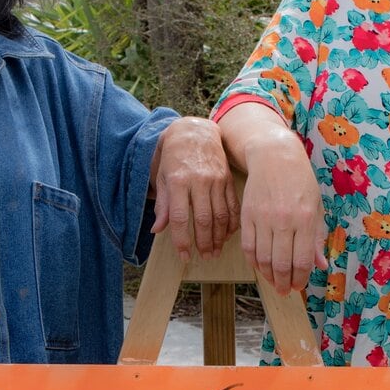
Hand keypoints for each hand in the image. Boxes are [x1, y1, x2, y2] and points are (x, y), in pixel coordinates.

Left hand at [150, 116, 237, 259]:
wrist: (194, 132)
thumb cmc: (173, 156)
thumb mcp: (162, 177)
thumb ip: (163, 205)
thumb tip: (157, 230)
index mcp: (178, 182)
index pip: (179, 218)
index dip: (182, 240)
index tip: (184, 255)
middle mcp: (198, 182)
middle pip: (203, 219)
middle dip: (204, 242)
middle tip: (206, 257)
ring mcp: (215, 180)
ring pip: (220, 214)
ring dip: (219, 236)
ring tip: (216, 251)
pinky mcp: (227, 179)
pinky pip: (232, 205)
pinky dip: (232, 222)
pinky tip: (229, 234)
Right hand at [239, 135, 326, 294]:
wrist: (274, 157)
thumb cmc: (300, 181)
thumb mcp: (316, 207)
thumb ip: (317, 237)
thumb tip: (321, 265)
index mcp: (305, 219)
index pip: (302, 260)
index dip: (300, 278)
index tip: (299, 286)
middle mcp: (284, 220)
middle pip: (281, 263)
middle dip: (283, 283)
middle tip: (285, 290)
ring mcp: (263, 218)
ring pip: (262, 258)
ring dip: (268, 276)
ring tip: (273, 282)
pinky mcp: (247, 215)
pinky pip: (248, 246)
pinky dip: (253, 261)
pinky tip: (259, 266)